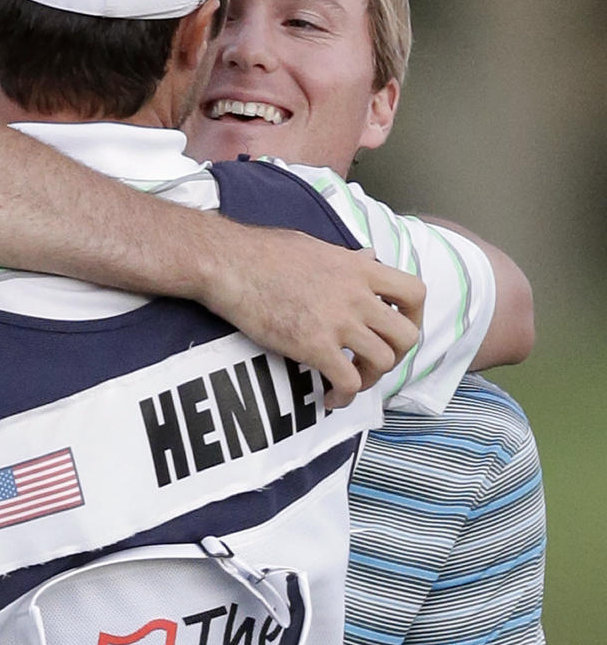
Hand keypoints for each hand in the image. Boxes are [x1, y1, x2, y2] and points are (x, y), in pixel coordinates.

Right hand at [200, 226, 424, 408]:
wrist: (228, 263)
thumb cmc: (262, 251)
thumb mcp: (316, 246)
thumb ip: (347, 258)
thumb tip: (366, 257)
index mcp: (359, 268)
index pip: (415, 292)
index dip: (414, 317)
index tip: (395, 329)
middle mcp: (356, 295)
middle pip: (407, 335)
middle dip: (395, 356)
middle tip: (372, 361)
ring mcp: (337, 321)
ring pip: (383, 362)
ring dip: (370, 378)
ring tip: (349, 381)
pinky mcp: (313, 345)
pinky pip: (348, 381)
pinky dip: (344, 397)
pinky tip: (328, 398)